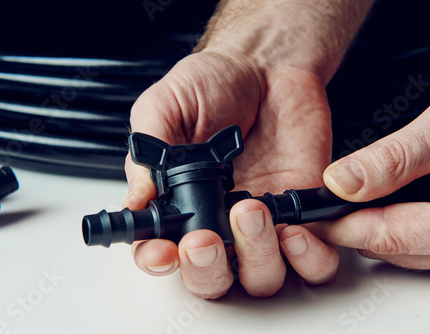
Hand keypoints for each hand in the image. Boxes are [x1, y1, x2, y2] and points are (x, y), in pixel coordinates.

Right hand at [123, 49, 338, 297]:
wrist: (266, 66)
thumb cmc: (211, 84)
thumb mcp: (164, 107)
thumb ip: (148, 153)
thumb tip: (136, 199)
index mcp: (176, 202)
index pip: (158, 250)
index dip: (156, 261)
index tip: (163, 252)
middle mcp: (215, 221)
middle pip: (209, 279)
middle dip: (206, 270)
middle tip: (204, 240)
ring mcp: (260, 224)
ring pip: (259, 279)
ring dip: (256, 258)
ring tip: (251, 210)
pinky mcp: (301, 215)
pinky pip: (313, 261)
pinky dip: (309, 257)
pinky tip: (294, 227)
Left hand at [315, 106, 429, 269]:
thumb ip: (397, 157)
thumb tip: (344, 181)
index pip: (393, 236)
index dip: (344, 227)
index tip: (314, 216)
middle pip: (403, 249)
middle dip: (358, 232)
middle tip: (324, 214)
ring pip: (418, 252)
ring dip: (381, 233)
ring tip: (348, 211)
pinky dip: (405, 228)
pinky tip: (388, 208)